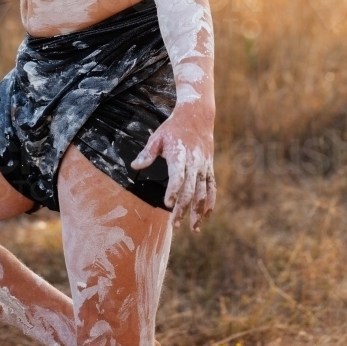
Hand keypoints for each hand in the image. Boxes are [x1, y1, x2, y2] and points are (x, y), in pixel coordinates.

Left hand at [131, 102, 215, 231]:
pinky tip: (206, 216)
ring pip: (203, 193)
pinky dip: (210, 202)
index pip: (178, 176)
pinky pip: (212, 188)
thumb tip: (134, 166)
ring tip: (194, 229)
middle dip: (183, 208)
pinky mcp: (209, 168)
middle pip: (190, 189)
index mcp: (180, 155)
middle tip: (174, 225)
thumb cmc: (173, 128)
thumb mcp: (157, 137)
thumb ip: (147, 153)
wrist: (197, 115)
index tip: (167, 204)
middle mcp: (194, 162)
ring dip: (199, 212)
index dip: (174, 190)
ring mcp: (204, 166)